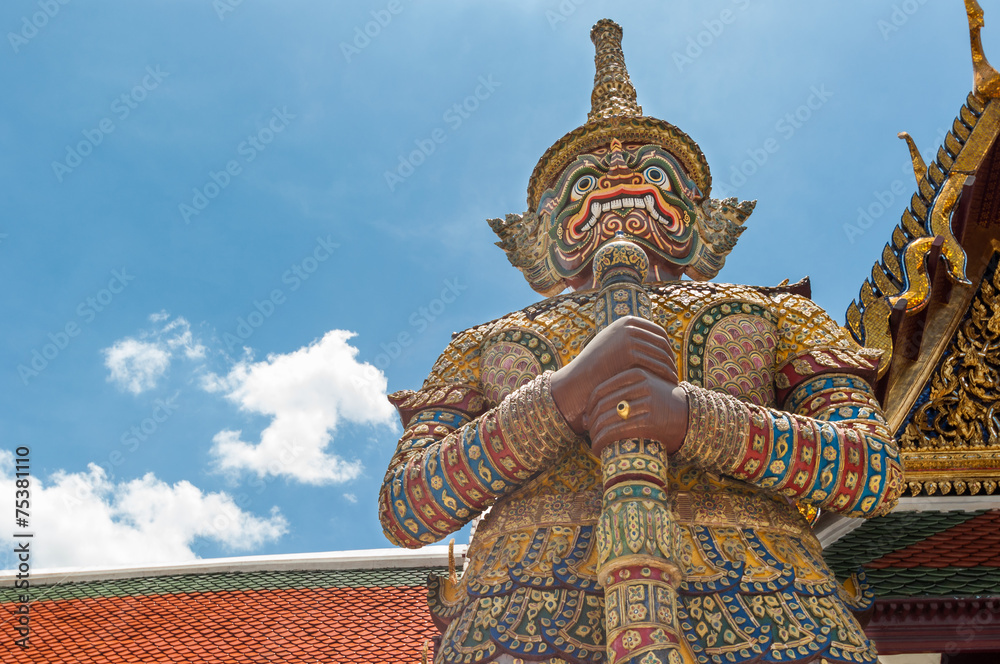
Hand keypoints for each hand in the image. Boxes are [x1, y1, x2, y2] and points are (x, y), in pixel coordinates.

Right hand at [550, 316, 677, 433]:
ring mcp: (629, 337)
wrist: (579, 380)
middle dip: (671, 359)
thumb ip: (630, 341)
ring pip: (662, 354)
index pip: (658, 333)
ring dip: (670, 369)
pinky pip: (657, 364)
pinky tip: (668, 386)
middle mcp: (629, 325)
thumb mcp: (613, 346)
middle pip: (662, 343)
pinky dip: (665, 376)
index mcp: (627, 321)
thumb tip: (651, 343)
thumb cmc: (596, 368)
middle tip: (675, 374)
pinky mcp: (631, 352)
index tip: (671, 363)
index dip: (667, 349)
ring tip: (673, 382)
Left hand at [583, 368, 688, 456]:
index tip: (585, 418)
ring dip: (594, 435)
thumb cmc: (660, 404)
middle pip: (602, 405)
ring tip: (592, 443)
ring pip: (606, 419)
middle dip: (590, 421)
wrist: (690, 417)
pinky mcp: (649, 421)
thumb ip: (621, 392)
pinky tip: (598, 449)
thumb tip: (585, 413)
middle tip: (586, 431)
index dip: (589, 406)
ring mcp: (646, 402)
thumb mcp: (644, 388)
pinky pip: (615, 432)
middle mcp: (642, 385)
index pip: (601, 389)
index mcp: (637, 373)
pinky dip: (601, 442)